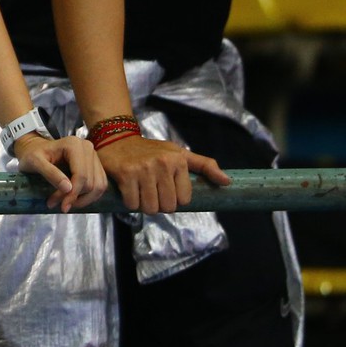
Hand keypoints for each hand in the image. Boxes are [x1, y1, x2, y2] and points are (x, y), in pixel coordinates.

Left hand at [13, 133, 106, 211]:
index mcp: (74, 145)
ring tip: (66, 203)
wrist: (35, 149)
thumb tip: (67, 188)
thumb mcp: (34, 162)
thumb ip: (50, 173)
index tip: (62, 207)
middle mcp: (88, 148)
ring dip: (84, 199)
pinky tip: (75, 199)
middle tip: (58, 204)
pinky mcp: (96, 164)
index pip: (80, 175)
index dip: (73, 194)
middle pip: (90, 182)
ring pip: (99, 185)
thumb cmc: (32, 154)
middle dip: (75, 197)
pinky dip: (90, 196)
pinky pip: (100, 184)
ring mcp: (94, 156)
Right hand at [96, 134, 230, 214]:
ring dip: (144, 205)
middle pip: (167, 206)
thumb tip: (227, 182)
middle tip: (151, 191)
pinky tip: (129, 190)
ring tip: (141, 191)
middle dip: (159, 204)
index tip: (165, 187)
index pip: (184, 200)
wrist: (118, 139)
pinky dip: (130, 202)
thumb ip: (205, 166)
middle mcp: (162, 163)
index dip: (174, 198)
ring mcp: (143, 169)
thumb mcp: (180, 154)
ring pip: (150, 208)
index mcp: (178, 160)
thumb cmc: (152, 150)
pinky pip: (132, 204)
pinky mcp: (126, 175)